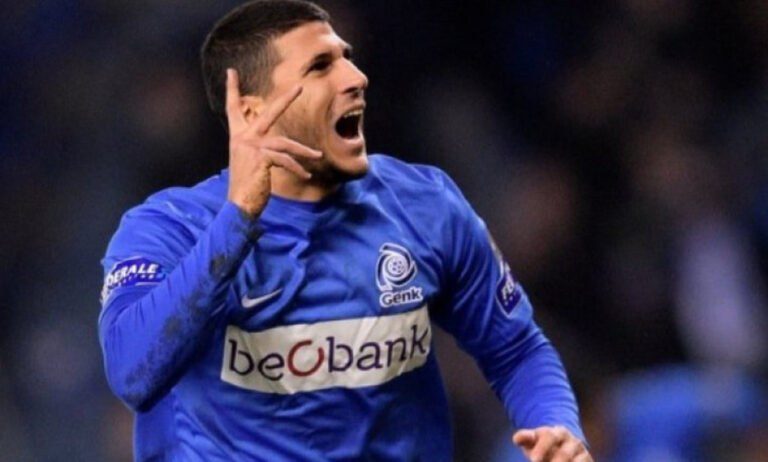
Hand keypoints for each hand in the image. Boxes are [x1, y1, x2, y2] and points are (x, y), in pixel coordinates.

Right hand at [225, 68, 321, 216]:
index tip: (231, 72)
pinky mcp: (261, 158)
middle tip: (300, 86)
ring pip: (285, 142)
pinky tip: (306, 175)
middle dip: (286, 99)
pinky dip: (297, 168)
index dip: (232, 90)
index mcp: (238, 136)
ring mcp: (252, 147)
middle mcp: (243, 138)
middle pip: (268, 113)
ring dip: (304, 151)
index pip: (233, 108)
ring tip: (317, 156)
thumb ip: (261, 149)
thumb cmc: (248, 185)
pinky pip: (286, 160)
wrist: (239, 204)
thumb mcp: (251, 162)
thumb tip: (279, 146)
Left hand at [512, 426, 591, 461]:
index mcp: (558, 432)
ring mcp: (582, 453)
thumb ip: (525, 438)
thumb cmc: (543, 445)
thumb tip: (516, 438)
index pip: (550, 437)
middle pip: (564, 454)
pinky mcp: (589, 461)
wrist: (563, 447)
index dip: (541, 449)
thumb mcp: (534, 440)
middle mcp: (573, 441)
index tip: (533, 460)